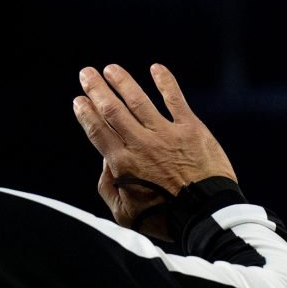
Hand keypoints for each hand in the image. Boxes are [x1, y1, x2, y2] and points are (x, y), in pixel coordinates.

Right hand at [71, 63, 237, 230]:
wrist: (207, 215)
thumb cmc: (166, 219)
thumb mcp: (125, 214)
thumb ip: (108, 188)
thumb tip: (105, 164)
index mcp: (123, 164)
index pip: (98, 131)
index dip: (86, 113)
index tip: (79, 100)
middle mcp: (141, 144)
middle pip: (113, 109)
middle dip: (97, 88)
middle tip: (87, 73)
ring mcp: (166, 134)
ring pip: (139, 100)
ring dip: (123, 81)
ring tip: (111, 69)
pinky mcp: (191, 129)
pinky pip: (175, 99)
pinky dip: (165, 82)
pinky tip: (156, 68)